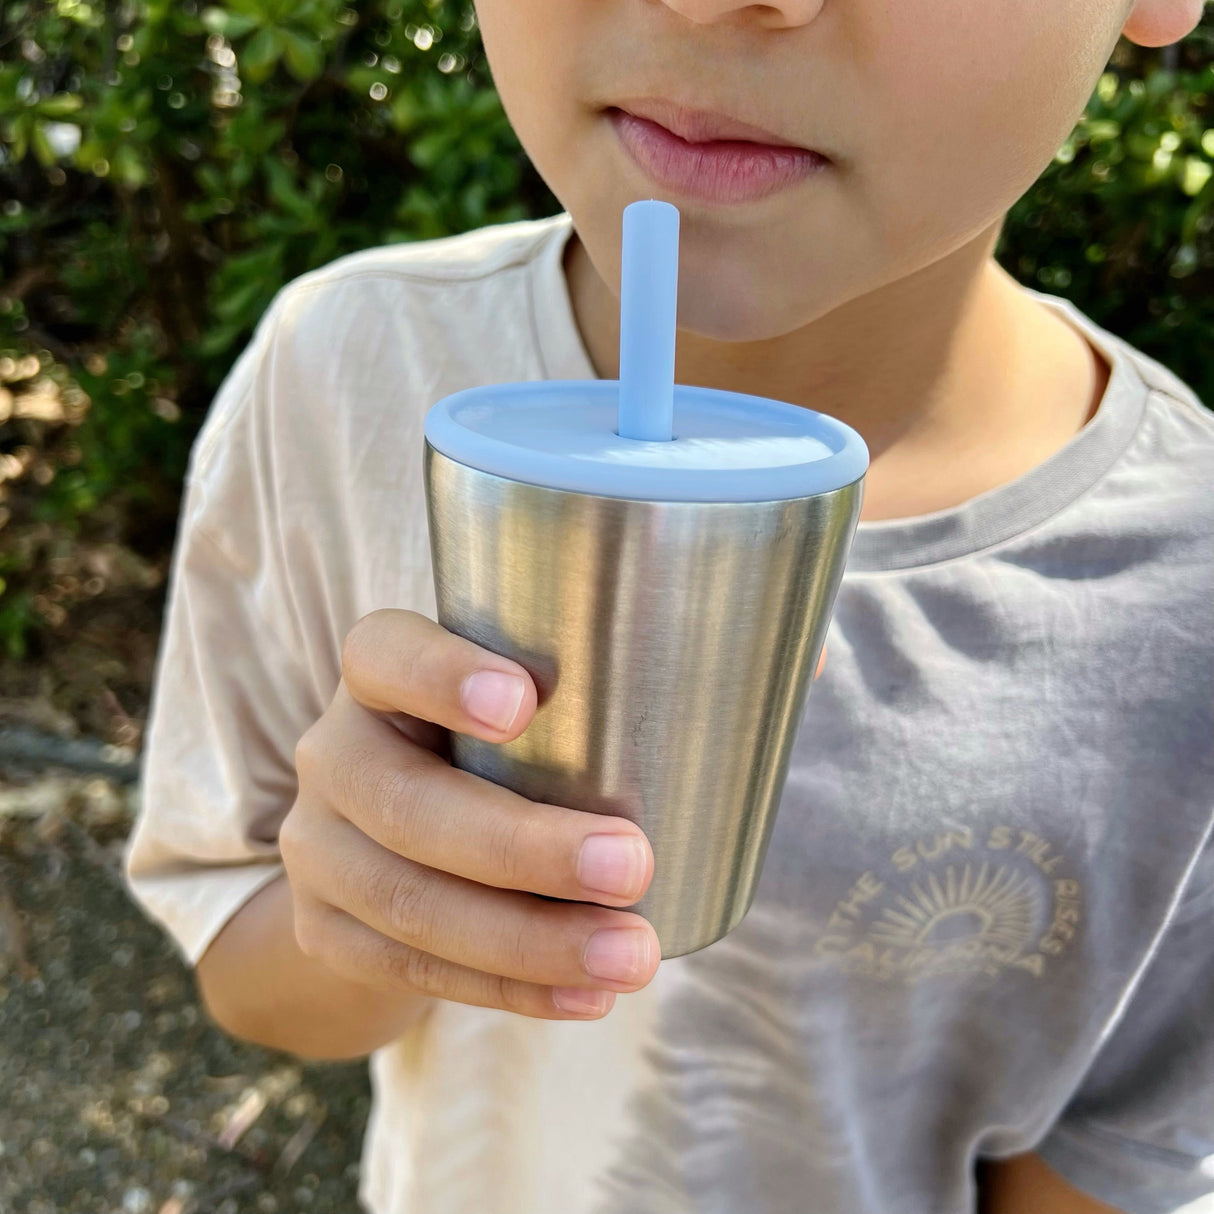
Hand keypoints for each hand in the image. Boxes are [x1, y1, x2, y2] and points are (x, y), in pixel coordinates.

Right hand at [279, 609, 662, 1020]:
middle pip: (407, 803)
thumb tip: (769, 686)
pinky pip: (415, 969)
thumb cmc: (486, 750)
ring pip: (411, 903)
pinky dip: (509, 988)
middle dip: (523, 846)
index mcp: (378, 675)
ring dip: (529, 940)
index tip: (526, 701)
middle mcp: (335, 754)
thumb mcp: (512, 700)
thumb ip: (600, 686)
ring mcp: (318, 849)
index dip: (443, 675)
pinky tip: (586, 997)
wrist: (380, 843)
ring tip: (632, 955)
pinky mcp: (325, 931)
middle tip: (632, 866)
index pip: (385, 654)